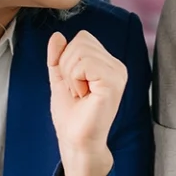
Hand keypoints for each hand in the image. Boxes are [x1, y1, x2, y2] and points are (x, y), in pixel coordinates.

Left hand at [48, 30, 126, 175]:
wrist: (75, 140)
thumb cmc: (71, 115)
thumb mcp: (60, 79)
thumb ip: (58, 57)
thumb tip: (57, 35)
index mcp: (108, 64)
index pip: (82, 38)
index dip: (67, 58)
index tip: (73, 83)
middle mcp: (117, 66)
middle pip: (81, 40)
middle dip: (67, 65)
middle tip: (76, 90)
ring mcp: (118, 74)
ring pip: (81, 51)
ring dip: (71, 75)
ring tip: (80, 94)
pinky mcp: (113, 83)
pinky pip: (85, 63)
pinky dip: (75, 80)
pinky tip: (84, 96)